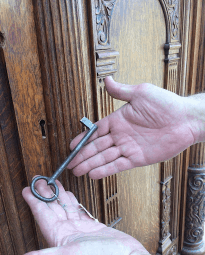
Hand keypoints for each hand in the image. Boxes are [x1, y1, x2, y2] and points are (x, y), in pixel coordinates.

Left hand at [6, 179, 148, 254]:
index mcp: (59, 239)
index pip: (42, 216)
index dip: (34, 202)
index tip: (27, 189)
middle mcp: (68, 234)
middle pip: (53, 209)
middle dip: (46, 194)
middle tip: (40, 180)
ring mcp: (81, 231)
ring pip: (66, 208)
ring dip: (59, 196)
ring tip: (54, 184)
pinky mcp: (93, 228)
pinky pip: (79, 211)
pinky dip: (73, 202)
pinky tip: (71, 196)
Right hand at [67, 77, 194, 178]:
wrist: (185, 120)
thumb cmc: (166, 104)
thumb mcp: (141, 93)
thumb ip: (121, 91)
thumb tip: (107, 80)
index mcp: (118, 120)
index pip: (95, 131)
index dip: (83, 139)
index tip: (71, 146)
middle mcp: (121, 135)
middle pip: (96, 147)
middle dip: (82, 156)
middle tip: (70, 163)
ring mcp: (128, 147)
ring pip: (104, 158)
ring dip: (90, 165)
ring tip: (77, 171)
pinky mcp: (137, 158)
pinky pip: (118, 165)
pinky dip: (105, 170)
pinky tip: (94, 174)